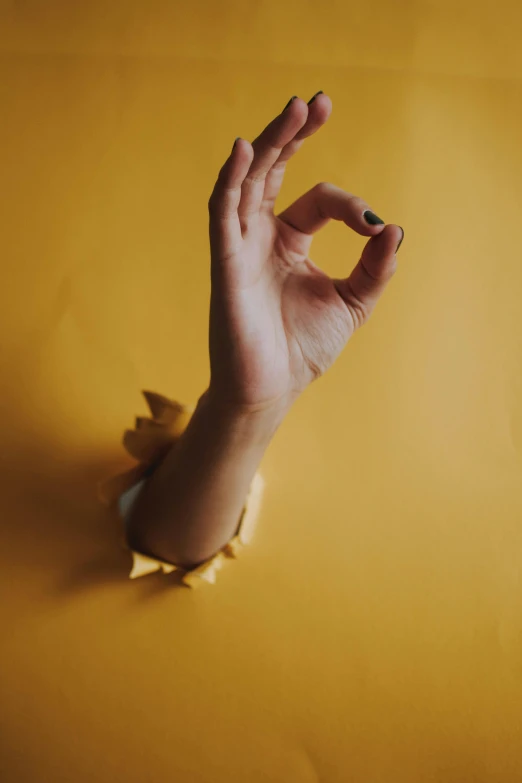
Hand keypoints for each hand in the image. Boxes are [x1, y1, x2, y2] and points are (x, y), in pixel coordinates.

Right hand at [208, 93, 402, 416]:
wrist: (271, 390)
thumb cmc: (303, 350)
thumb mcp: (353, 303)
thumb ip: (375, 268)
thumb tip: (394, 228)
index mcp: (289, 242)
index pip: (317, 200)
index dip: (351, 205)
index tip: (376, 228)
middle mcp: (261, 237)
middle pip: (272, 171)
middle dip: (293, 135)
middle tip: (318, 102)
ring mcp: (240, 247)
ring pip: (247, 181)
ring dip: (269, 144)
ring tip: (296, 110)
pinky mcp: (225, 263)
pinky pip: (222, 213)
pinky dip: (230, 180)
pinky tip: (245, 149)